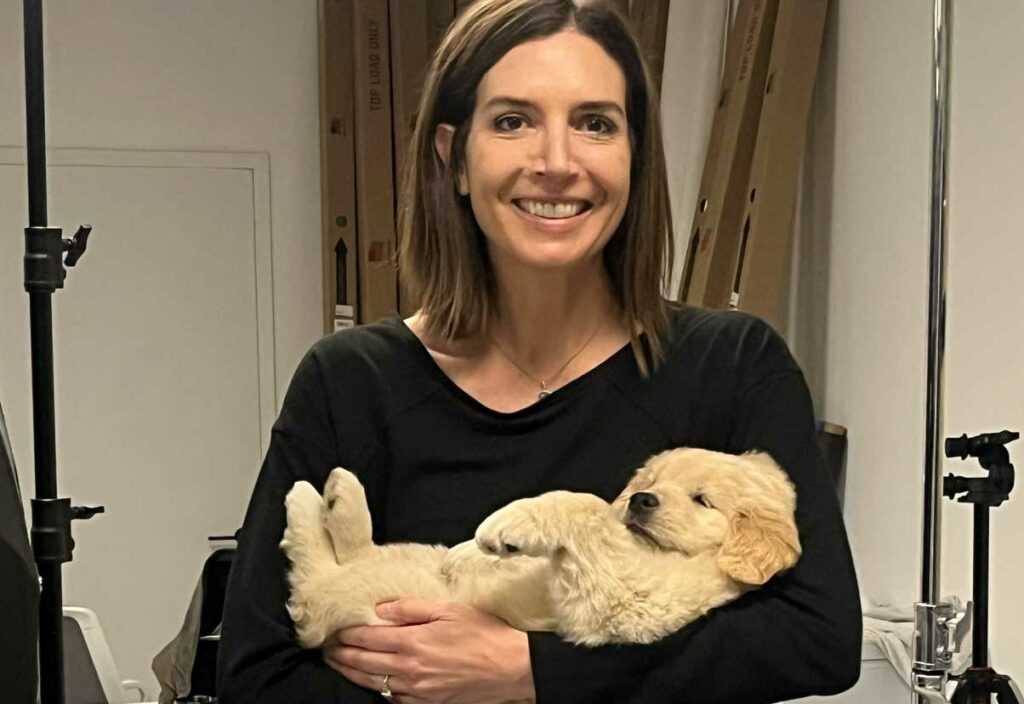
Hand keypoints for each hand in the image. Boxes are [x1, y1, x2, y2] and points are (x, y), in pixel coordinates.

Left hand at [323, 597, 534, 702]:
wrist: (511, 667)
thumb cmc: (484, 634)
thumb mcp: (449, 609)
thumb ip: (411, 608)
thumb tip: (382, 609)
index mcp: (413, 642)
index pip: (368, 639)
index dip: (348, 635)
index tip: (335, 631)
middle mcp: (411, 669)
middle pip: (365, 664)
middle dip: (342, 656)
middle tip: (328, 650)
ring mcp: (419, 690)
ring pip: (375, 684)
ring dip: (354, 675)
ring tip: (341, 666)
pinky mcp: (429, 702)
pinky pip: (395, 699)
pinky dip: (380, 692)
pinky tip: (376, 685)